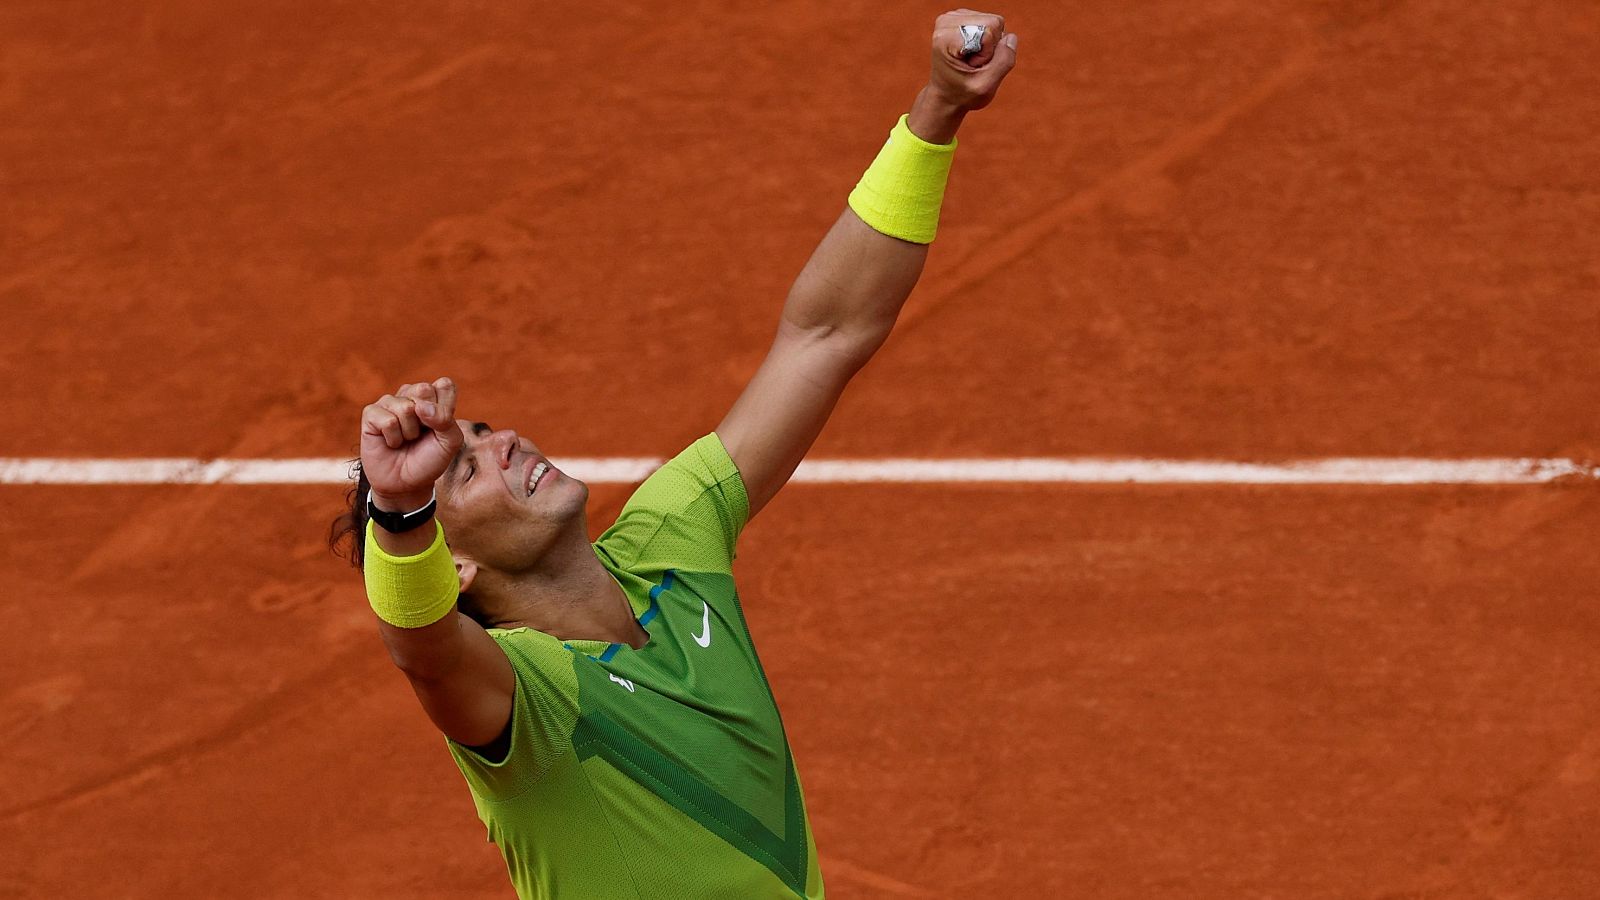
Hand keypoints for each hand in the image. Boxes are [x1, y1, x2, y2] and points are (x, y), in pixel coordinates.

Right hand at [359, 377, 462, 510]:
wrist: (406, 484)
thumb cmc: (429, 460)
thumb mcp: (450, 442)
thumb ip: (445, 418)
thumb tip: (418, 406)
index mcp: (433, 396)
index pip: (444, 385)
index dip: (445, 410)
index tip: (441, 428)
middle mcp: (410, 395)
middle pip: (423, 390)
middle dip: (427, 420)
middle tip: (421, 434)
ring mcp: (389, 402)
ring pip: (405, 408)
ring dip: (409, 432)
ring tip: (406, 440)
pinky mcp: (371, 414)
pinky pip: (387, 420)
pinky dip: (393, 438)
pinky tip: (391, 443)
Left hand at [927, 10, 1018, 112]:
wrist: (946, 96)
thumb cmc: (962, 94)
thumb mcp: (985, 86)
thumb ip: (1003, 62)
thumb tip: (1011, 37)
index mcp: (945, 36)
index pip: (989, 29)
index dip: (989, 52)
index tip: (972, 67)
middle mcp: (946, 21)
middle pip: (992, 22)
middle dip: (990, 46)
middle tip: (974, 64)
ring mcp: (953, 18)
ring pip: (993, 22)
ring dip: (989, 44)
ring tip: (972, 60)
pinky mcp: (961, 18)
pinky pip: (991, 23)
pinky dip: (987, 40)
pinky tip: (973, 52)